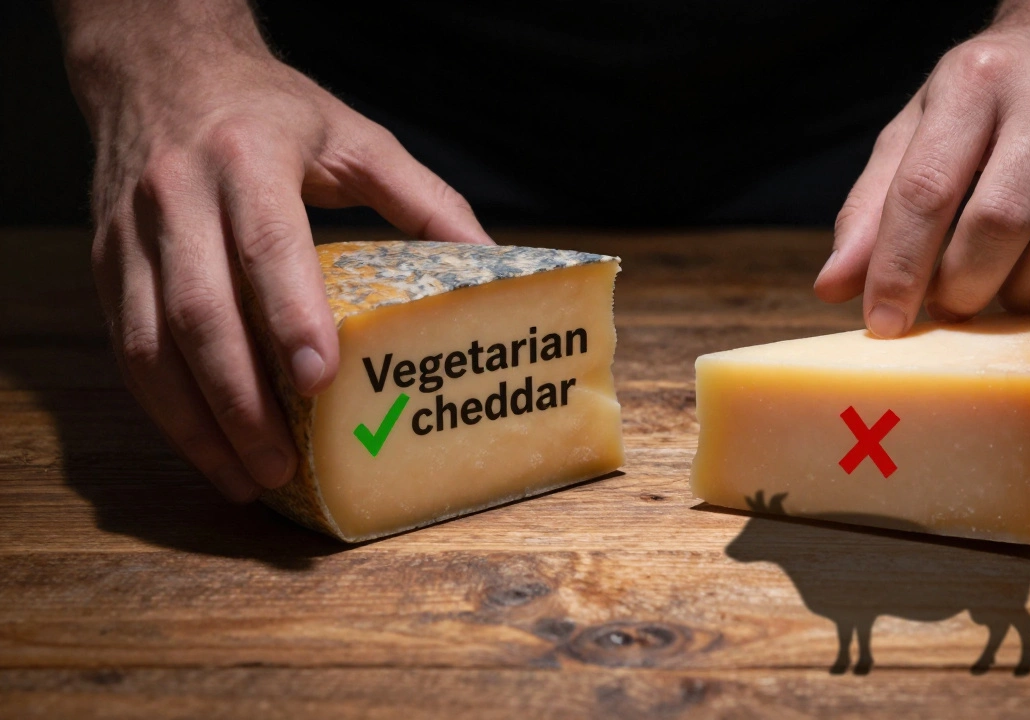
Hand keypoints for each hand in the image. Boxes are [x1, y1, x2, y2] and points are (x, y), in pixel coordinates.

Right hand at [58, 0, 491, 500]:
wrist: (159, 69)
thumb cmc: (269, 110)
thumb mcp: (354, 138)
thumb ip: (425, 198)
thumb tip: (492, 260)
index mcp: (247, 158)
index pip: (265, 243)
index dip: (290, 315)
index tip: (318, 379)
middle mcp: (177, 196)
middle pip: (198, 312)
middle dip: (239, 399)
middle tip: (282, 465)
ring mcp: (131, 233)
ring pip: (148, 344)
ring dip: (195, 422)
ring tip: (246, 478)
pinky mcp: (107, 263)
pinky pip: (126, 347)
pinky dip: (163, 407)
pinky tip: (204, 446)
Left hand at [814, 0, 1029, 335]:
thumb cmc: (988, 96)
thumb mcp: (918, 127)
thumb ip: (872, 206)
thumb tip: (834, 287)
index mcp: (976, 81)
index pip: (927, 191)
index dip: (899, 269)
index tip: (882, 322)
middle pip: (998, 226)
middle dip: (958, 289)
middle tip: (942, 309)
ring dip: (1016, 299)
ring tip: (992, 293)